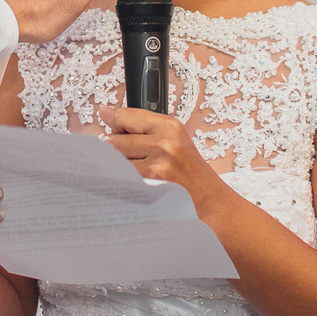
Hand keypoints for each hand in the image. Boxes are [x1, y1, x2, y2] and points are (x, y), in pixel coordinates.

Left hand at [99, 105, 223, 209]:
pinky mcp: (154, 182)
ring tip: (141, 175)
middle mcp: (165, 141)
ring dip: (120, 170)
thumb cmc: (189, 175)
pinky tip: (140, 187)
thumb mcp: (170, 142)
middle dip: (119, 154)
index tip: (129, 140)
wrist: (212, 204)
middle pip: (114, 140)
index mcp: (169, 126)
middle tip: (139, 163)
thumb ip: (136, 126)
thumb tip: (104, 111)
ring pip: (114, 161)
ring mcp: (159, 162)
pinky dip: (124, 184)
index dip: (121, 130)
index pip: (122, 116)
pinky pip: (121, 178)